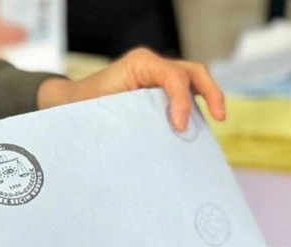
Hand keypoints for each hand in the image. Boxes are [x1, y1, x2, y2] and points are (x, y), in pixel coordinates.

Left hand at [37, 48, 225, 130]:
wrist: (71, 104)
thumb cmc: (85, 107)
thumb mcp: (108, 111)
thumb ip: (136, 118)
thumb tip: (164, 138)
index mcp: (140, 64)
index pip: (173, 76)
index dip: (182, 101)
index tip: (179, 127)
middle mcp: (153, 66)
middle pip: (194, 72)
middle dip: (211, 92)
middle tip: (219, 117)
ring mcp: (159, 77)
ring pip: (194, 81)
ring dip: (208, 99)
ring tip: (214, 123)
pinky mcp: (161, 92)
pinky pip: (186, 94)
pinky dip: (196, 108)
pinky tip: (197, 130)